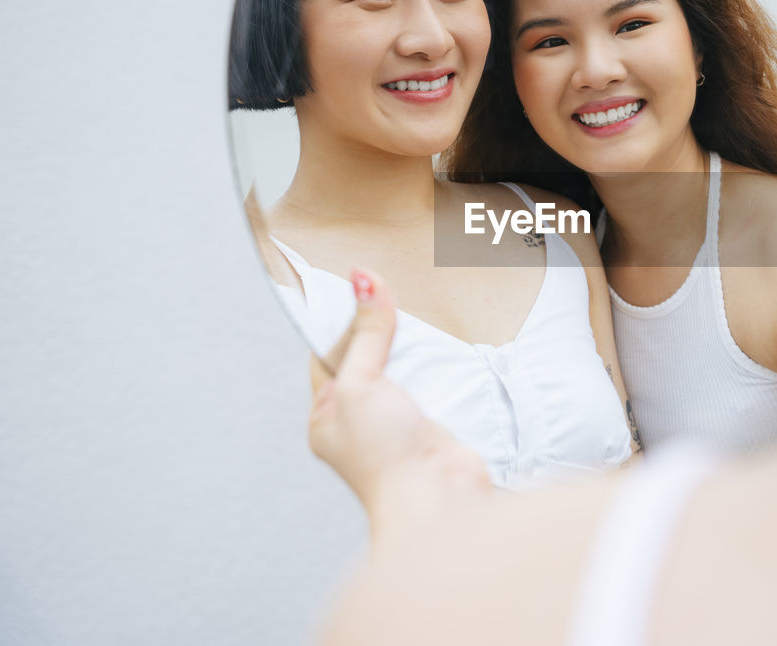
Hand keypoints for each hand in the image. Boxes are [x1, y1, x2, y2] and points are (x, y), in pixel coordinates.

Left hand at [307, 268, 488, 511]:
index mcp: (327, 415)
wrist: (436, 498)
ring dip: (416, 352)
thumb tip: (363, 279)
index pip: (327, 356)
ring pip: (405, 372)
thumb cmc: (383, 455)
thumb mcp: (360, 383)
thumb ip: (367, 333)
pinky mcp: (437, 425)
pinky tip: (449, 350)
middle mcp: (361, 422)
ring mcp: (400, 426)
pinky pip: (437, 385)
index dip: (341, 322)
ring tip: (425, 320)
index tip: (357, 288)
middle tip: (395, 297)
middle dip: (383, 333)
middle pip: (370, 360)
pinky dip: (442, 368)